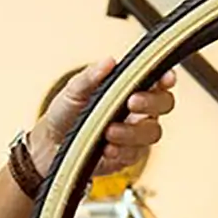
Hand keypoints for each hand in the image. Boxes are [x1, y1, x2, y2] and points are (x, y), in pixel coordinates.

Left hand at [35, 59, 177, 177]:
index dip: (166, 78)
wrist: (50, 144)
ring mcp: (135, 134)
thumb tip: (109, 61)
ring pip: (152, 132)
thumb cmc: (66, 113)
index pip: (157, 80)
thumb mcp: (73, 90)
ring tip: (109, 131)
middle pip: (164, 104)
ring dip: (132, 131)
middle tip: (131, 101)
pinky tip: (107, 149)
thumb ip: (91, 76)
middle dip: (151, 102)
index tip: (164, 78)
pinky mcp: (127, 156)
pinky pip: (135, 154)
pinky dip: (122, 151)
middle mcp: (138, 111)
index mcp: (130, 88)